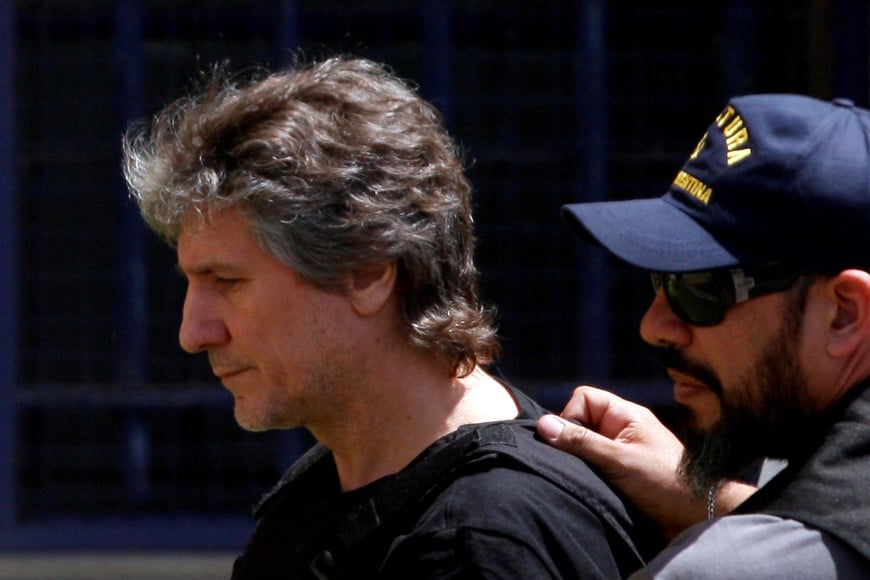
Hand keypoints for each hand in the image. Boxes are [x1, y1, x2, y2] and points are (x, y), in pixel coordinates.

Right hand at [537, 386, 717, 537]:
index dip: (571, 416)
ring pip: (584, 446)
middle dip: (572, 442)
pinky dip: (587, 475)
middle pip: (580, 422)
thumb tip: (542, 425)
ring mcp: (621, 451)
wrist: (697, 518)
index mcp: (626, 415)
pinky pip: (592, 465)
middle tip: (579, 465)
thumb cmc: (665, 482)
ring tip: (588, 479)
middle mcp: (622, 429)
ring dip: (580, 462)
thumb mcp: (619, 459)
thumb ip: (581, 441)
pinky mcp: (620, 473)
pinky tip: (591, 488)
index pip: (583, 398)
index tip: (573, 443)